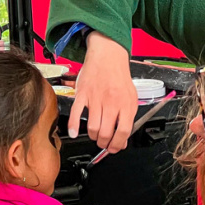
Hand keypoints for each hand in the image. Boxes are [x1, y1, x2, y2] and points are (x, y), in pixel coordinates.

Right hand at [68, 32, 137, 152]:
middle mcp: (111, 102)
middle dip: (104, 143)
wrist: (108, 56)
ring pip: (93, 127)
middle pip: (106, 132)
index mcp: (125, 103)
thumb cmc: (118, 77)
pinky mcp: (83, 94)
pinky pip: (76, 113)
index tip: (114, 148)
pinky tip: (74, 133)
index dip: (118, 144)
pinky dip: (74, 126)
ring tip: (95, 135)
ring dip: (93, 136)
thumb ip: (128, 118)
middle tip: (103, 144)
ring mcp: (96, 98)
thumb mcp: (131, 97)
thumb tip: (122, 140)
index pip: (123, 131)